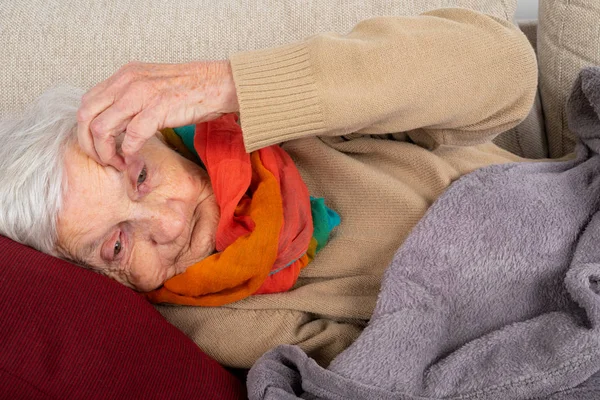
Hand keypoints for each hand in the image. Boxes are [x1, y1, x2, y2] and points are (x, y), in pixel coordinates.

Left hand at [77, 60, 238, 168]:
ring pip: (102, 128)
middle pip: (86, 116)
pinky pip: (132, 136)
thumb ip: (131, 100)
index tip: (99, 148)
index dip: (86, 130)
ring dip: (106, 152)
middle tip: (104, 160)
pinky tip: (135, 159)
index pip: (87, 103)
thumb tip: (117, 125)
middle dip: (89, 144)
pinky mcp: (159, 107)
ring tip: (119, 163)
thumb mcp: (152, 87)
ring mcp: (142, 93)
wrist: (221, 83)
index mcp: (124, 76)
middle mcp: (127, 81)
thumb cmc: (192, 90)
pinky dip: (129, 153)